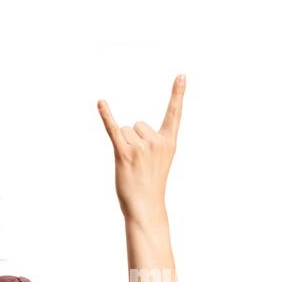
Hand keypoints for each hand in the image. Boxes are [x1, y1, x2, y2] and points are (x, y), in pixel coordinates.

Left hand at [97, 74, 184, 223]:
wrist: (145, 206)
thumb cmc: (150, 184)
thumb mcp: (159, 160)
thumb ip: (151, 141)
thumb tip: (128, 129)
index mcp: (169, 141)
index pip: (174, 113)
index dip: (177, 94)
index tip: (181, 75)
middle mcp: (156, 141)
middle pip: (136, 125)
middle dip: (133, 141)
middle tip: (138, 163)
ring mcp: (141, 147)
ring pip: (124, 131)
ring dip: (123, 146)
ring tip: (130, 165)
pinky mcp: (124, 154)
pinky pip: (113, 129)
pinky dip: (106, 116)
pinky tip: (100, 102)